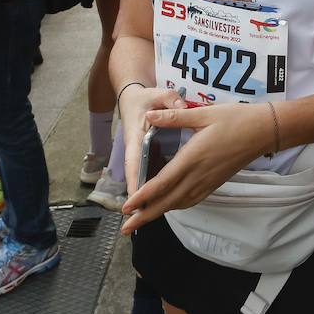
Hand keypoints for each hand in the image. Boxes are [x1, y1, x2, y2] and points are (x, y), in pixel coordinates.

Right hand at [116, 85, 185, 207]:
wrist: (132, 98)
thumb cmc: (144, 98)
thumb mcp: (157, 94)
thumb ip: (169, 100)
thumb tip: (180, 107)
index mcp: (135, 137)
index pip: (133, 162)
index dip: (134, 181)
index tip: (135, 199)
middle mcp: (135, 149)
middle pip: (136, 177)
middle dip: (139, 197)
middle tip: (141, 219)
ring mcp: (139, 155)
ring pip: (143, 177)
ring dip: (148, 195)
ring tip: (154, 215)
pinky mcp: (145, 157)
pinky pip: (150, 173)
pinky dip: (156, 186)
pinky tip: (166, 197)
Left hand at [120, 101, 274, 234]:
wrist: (263, 131)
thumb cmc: (235, 119)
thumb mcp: (203, 113)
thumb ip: (174, 117)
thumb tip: (148, 116)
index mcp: (192, 158)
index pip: (162, 183)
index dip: (143, 197)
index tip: (127, 206)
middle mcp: (198, 175)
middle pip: (168, 201)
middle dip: (145, 216)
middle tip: (126, 227)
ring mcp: (208, 181)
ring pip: (179, 203)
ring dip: (160, 213)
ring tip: (143, 219)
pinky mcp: (215, 183)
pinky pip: (192, 200)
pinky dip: (177, 206)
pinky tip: (170, 205)